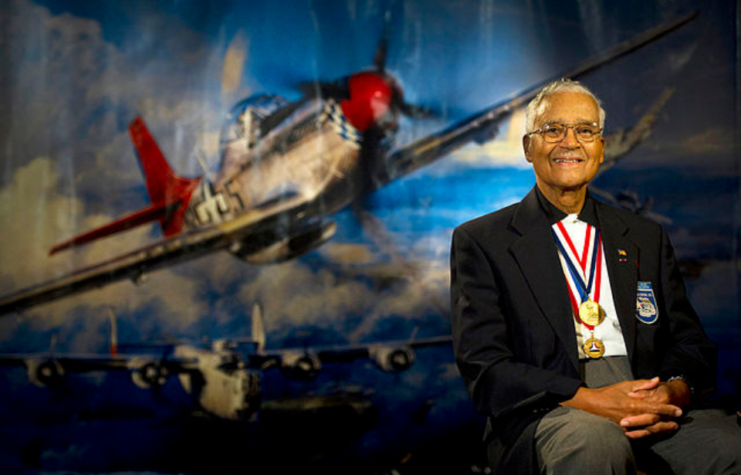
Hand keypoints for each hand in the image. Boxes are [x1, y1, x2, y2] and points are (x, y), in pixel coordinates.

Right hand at [562, 377, 682, 438]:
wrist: (593, 404)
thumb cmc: (609, 393)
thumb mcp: (625, 385)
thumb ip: (642, 384)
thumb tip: (656, 380)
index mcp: (632, 404)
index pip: (655, 407)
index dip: (668, 409)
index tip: (678, 410)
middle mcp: (631, 416)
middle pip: (655, 421)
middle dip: (668, 420)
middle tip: (678, 419)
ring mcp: (627, 425)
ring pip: (649, 429)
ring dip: (663, 428)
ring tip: (672, 427)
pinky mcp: (624, 431)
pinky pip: (640, 434)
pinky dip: (651, 433)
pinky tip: (657, 431)